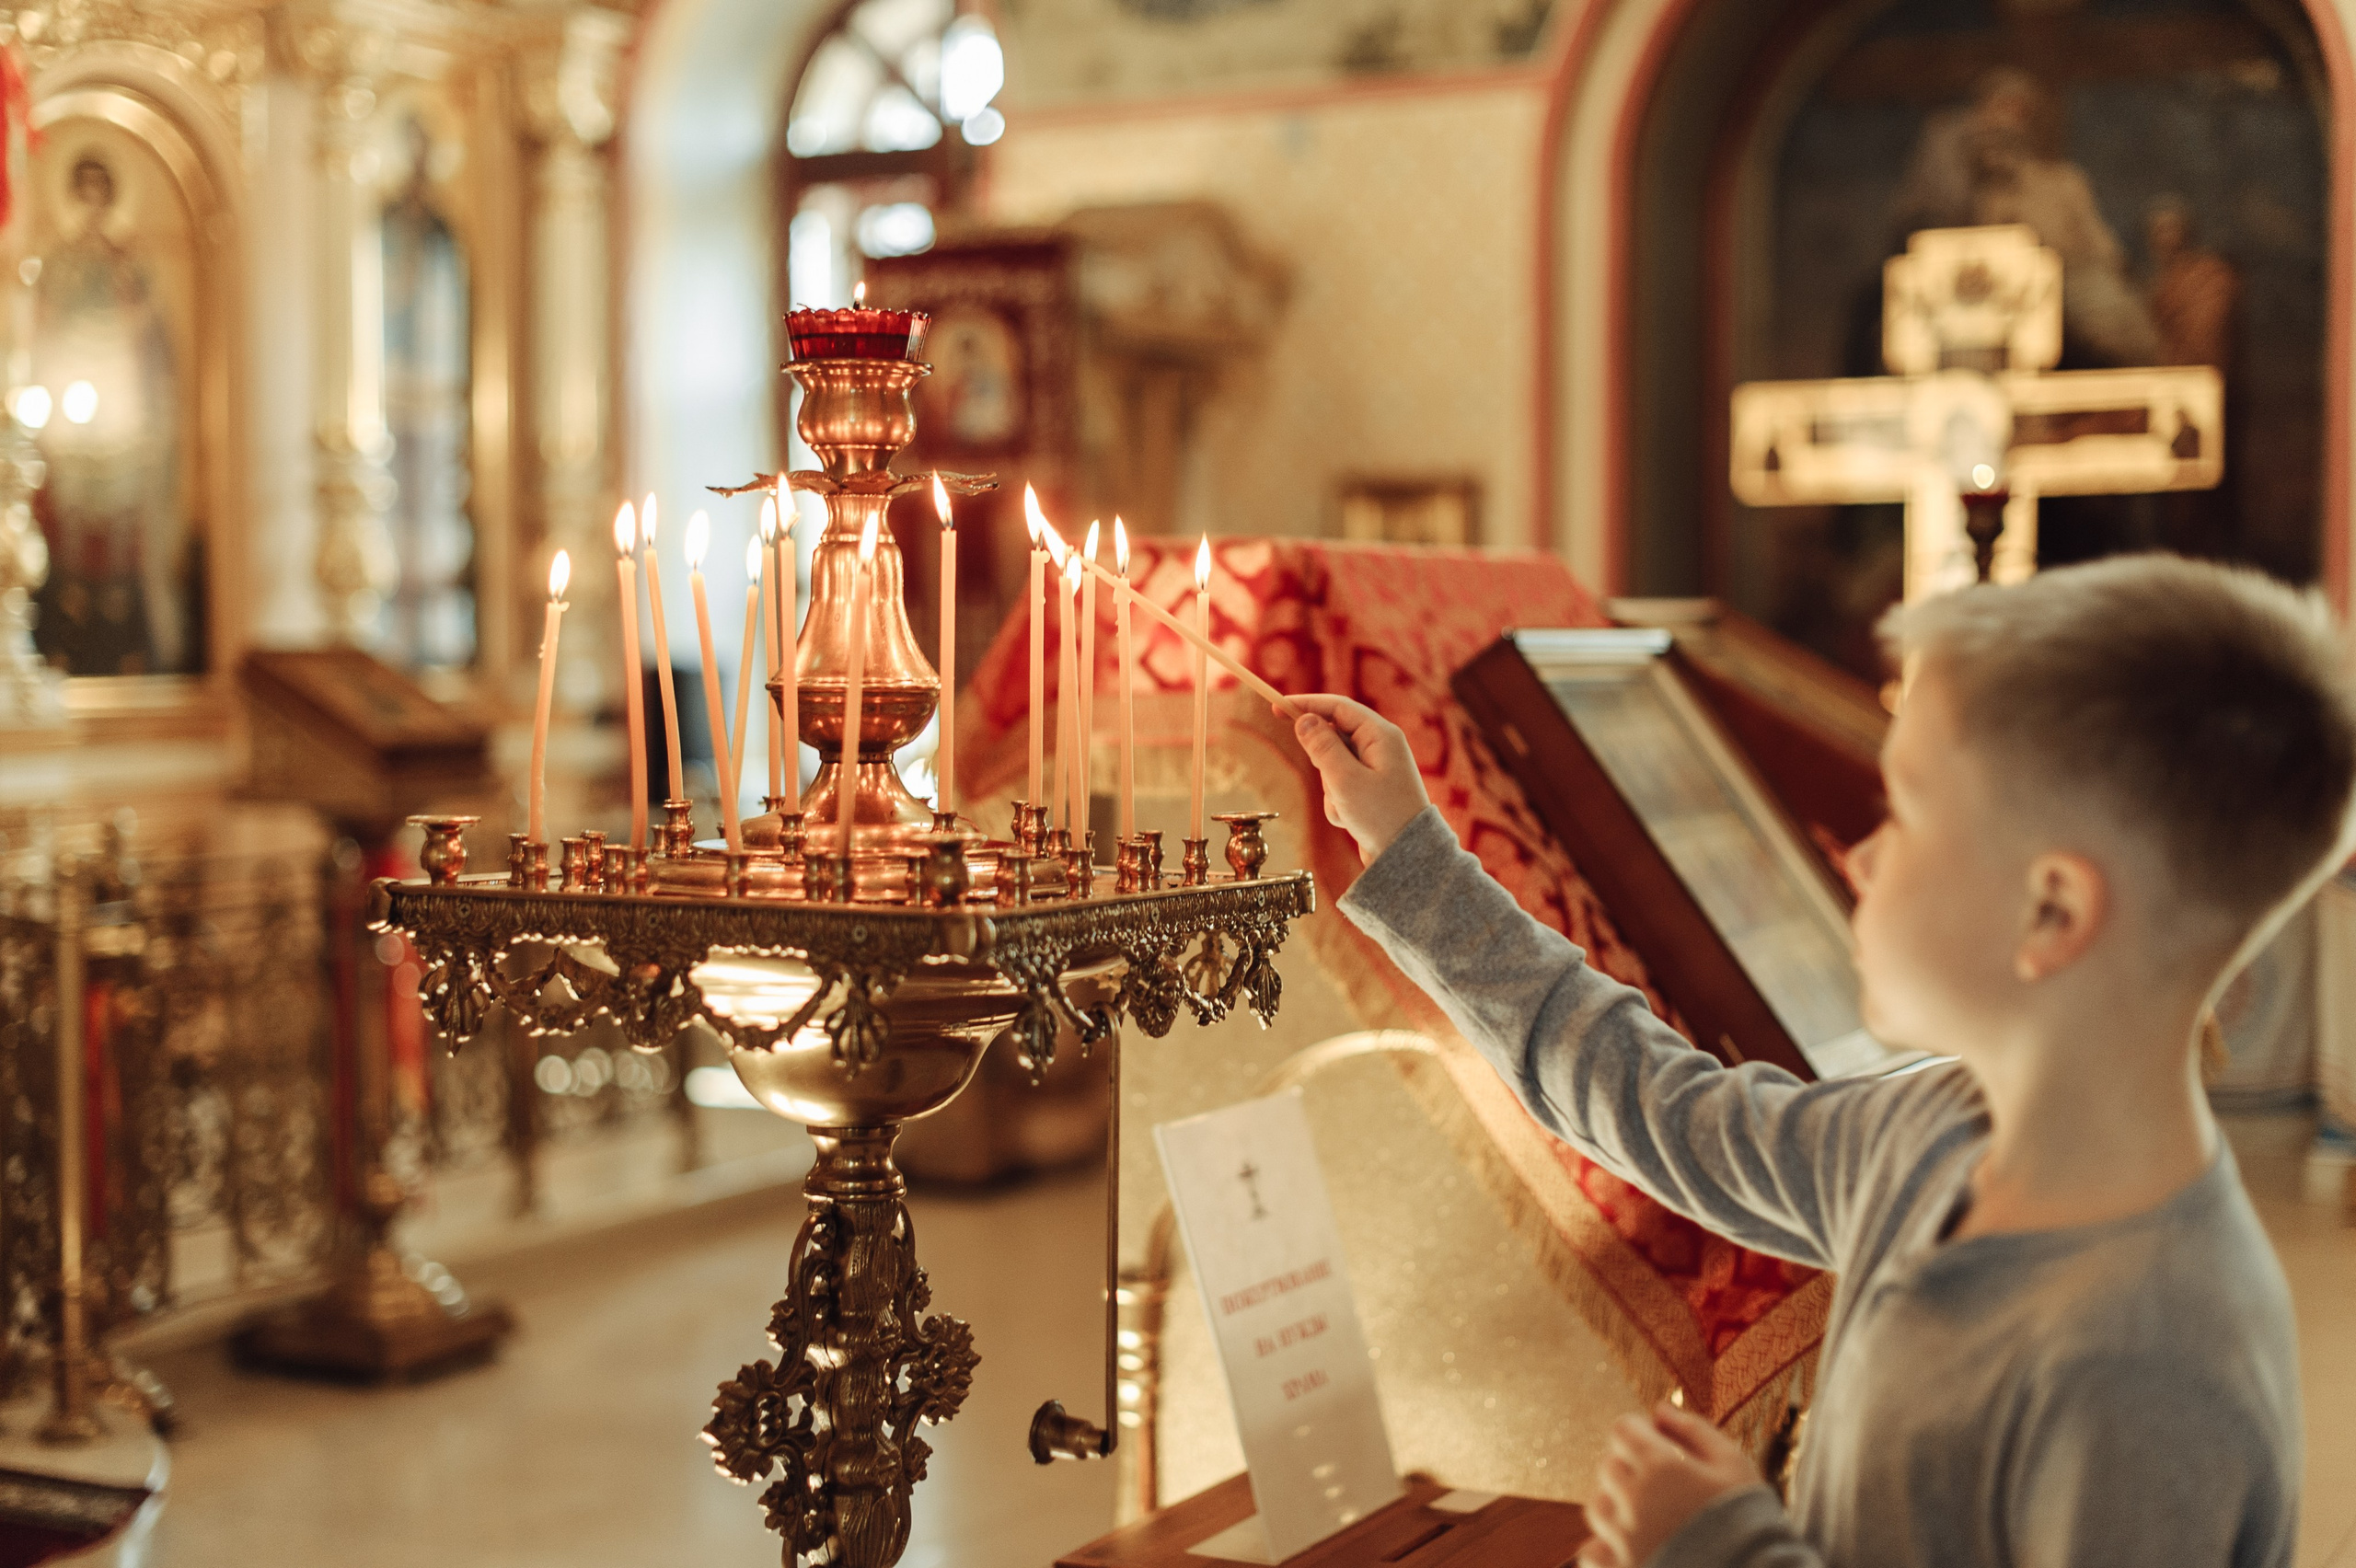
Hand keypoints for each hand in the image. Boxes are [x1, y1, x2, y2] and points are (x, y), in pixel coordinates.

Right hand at [1285, 694, 1430, 864]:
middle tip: (1335, 786)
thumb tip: (1304, 720)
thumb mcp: (1344, 779)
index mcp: (1381, 735)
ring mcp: (1376, 768)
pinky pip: (1340, 786)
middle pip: (1334, 737)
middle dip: (1324, 764)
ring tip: (1349, 808)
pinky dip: (1338, 801)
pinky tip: (1352, 820)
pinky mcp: (1370, 789)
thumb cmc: (1380, 816)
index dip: (1306, 705)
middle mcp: (1381, 746)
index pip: (1337, 707)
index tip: (1276, 707)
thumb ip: (1322, 746)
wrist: (1405, 858)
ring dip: (1331, 788)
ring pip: (1333, 765)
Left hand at [1577, 1401, 1761, 1567]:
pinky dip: (1605, 1546)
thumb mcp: (1734, 1465)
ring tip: (1649, 1515)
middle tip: (1661, 1483)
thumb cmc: (1752, 1521)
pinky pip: (1592, 1552)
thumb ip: (1695, 1430)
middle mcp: (1635, 1501)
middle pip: (1608, 1467)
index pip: (1623, 1430)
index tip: (1657, 1443)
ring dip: (1616, 1505)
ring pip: (1598, 1507)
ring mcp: (1625, 1541)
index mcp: (1662, 1467)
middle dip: (1629, 1466)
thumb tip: (1660, 1410)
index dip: (1639, 1432)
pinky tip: (1630, 1546)